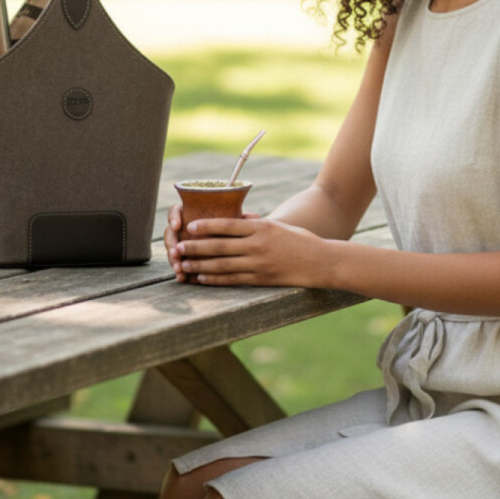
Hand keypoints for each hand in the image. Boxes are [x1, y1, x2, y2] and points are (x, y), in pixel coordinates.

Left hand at [171, 216, 335, 288]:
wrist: (321, 262)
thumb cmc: (299, 240)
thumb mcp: (278, 225)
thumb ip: (255, 223)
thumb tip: (235, 218)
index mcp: (262, 228)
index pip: (228, 225)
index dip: (207, 226)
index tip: (189, 226)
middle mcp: (258, 245)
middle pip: (220, 246)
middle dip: (196, 248)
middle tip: (178, 248)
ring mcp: (259, 264)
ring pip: (223, 265)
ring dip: (201, 266)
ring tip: (185, 266)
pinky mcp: (262, 280)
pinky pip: (234, 280)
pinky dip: (216, 280)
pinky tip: (203, 279)